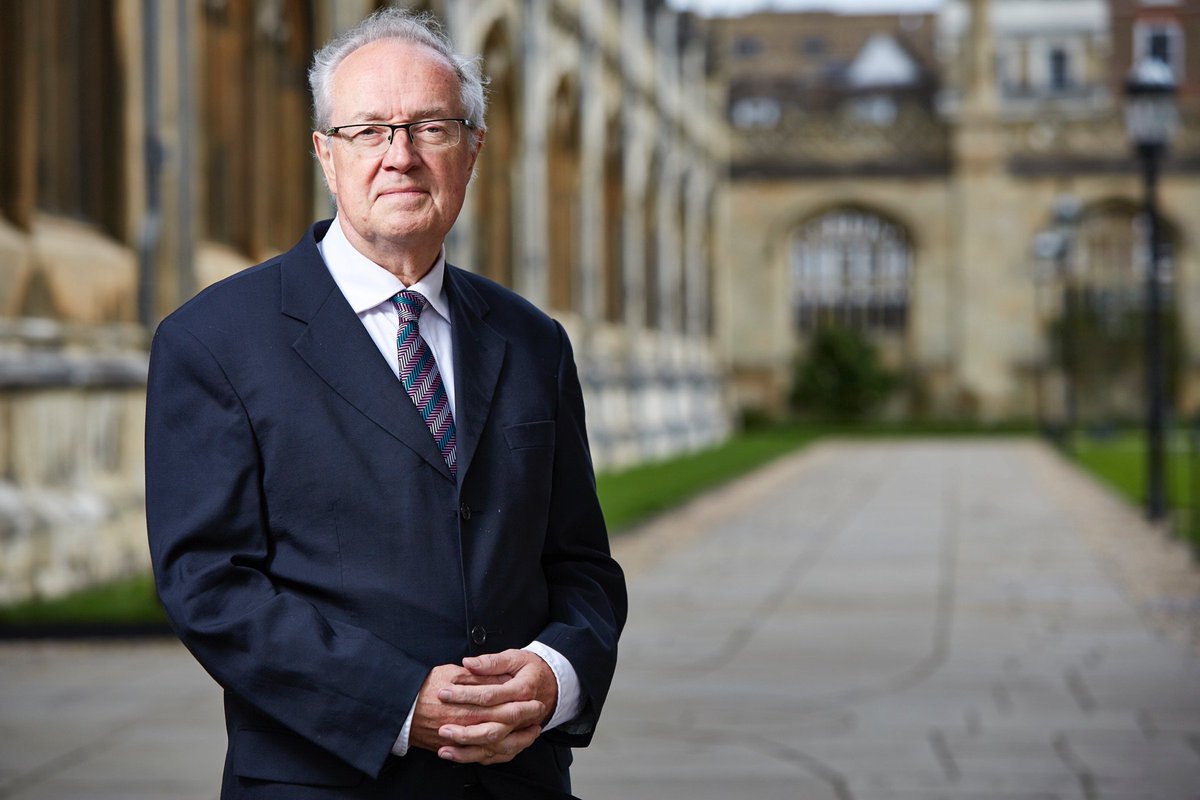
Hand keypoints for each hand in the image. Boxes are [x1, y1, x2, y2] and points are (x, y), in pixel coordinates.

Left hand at [430, 650, 559, 763]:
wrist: (551, 686)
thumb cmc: (529, 670)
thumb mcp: (514, 658)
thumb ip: (491, 662)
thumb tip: (468, 663)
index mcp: (522, 691)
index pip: (491, 696)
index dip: (465, 695)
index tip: (444, 693)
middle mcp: (523, 716)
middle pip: (493, 728)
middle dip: (465, 731)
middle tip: (442, 728)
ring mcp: (520, 731)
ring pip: (495, 747)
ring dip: (468, 751)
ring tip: (444, 749)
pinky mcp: (516, 741)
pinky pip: (497, 756)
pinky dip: (478, 758)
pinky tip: (459, 756)